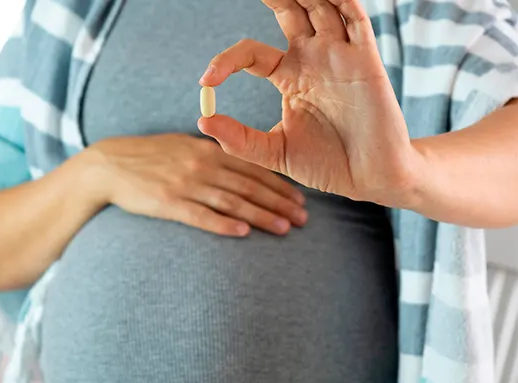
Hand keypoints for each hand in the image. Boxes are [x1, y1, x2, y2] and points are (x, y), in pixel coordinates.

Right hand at [86, 133, 307, 236]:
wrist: (109, 165)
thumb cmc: (148, 158)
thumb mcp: (183, 147)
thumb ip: (211, 156)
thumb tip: (237, 169)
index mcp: (207, 150)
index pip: (252, 168)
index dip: (278, 184)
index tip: (299, 198)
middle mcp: (201, 165)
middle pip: (249, 186)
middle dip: (279, 202)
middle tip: (304, 219)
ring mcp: (185, 184)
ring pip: (232, 201)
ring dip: (261, 215)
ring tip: (285, 228)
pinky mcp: (168, 202)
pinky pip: (201, 215)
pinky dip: (223, 223)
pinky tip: (242, 232)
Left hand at [197, 0, 421, 206]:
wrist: (369, 178)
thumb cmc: (326, 164)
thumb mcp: (274, 153)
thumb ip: (240, 140)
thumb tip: (202, 121)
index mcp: (289, 77)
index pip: (251, 54)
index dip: (226, 62)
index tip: (206, 81)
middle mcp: (313, 59)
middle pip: (290, 13)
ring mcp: (339, 56)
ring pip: (321, 7)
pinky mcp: (365, 60)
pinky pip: (355, 21)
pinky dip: (341, 2)